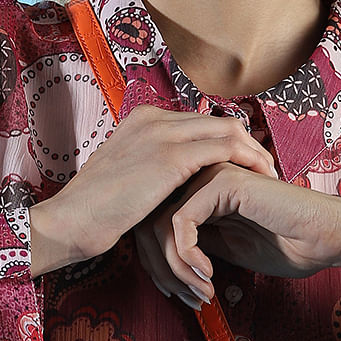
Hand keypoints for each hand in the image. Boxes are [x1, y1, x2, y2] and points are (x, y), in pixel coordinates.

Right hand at [28, 106, 275, 275]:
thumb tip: (172, 183)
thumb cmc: (92, 213)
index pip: (200, 123)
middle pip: (219, 121)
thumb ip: (148, 170)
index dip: (228, 142)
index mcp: (141, 121)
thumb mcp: (123, 179)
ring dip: (255, 151)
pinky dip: (248, 161)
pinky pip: (225, 148)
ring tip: (270, 175)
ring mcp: (162, 134)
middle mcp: (153, 119)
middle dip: (249, 144)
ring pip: (229, 130)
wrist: (69, 222)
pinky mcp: (170, 156)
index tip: (246, 165)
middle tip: (268, 169)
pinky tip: (261, 180)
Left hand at [136, 162, 340, 303]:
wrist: (327, 237)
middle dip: (161, 270)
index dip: (156, 265)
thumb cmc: (285, 244)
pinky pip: (181, 222)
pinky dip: (188, 256)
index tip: (176, 297)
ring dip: (175, 269)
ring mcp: (208, 176)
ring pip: (159, 224)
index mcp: (196, 191)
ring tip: (201, 293)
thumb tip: (156, 261)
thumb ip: (191, 247)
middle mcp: (197, 178)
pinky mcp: (221, 183)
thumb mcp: (223, 251)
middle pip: (146, 222)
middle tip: (186, 300)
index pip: (150, 224)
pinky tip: (209, 275)